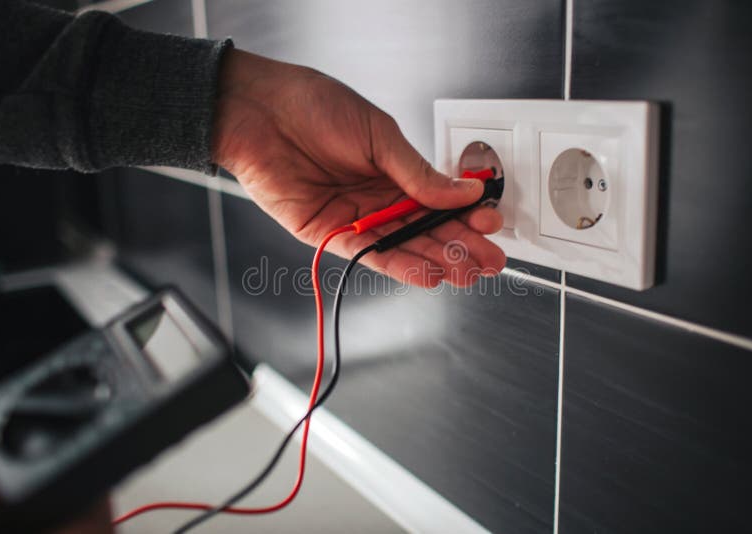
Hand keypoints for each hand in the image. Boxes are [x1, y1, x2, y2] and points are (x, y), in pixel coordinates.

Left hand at [212, 49, 505, 286]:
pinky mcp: (329, 233)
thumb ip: (419, 173)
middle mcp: (377, 197)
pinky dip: (398, 265)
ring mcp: (355, 216)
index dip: (466, 215)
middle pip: (425, 229)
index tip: (491, 224)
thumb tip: (464, 192)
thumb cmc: (313, 107)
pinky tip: (426, 272)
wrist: (260, 112)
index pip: (439, 201)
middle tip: (488, 259)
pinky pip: (369, 254)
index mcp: (394, 169)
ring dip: (435, 260)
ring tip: (464, 272)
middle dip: (460, 245)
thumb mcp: (378, 135)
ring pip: (402, 246)